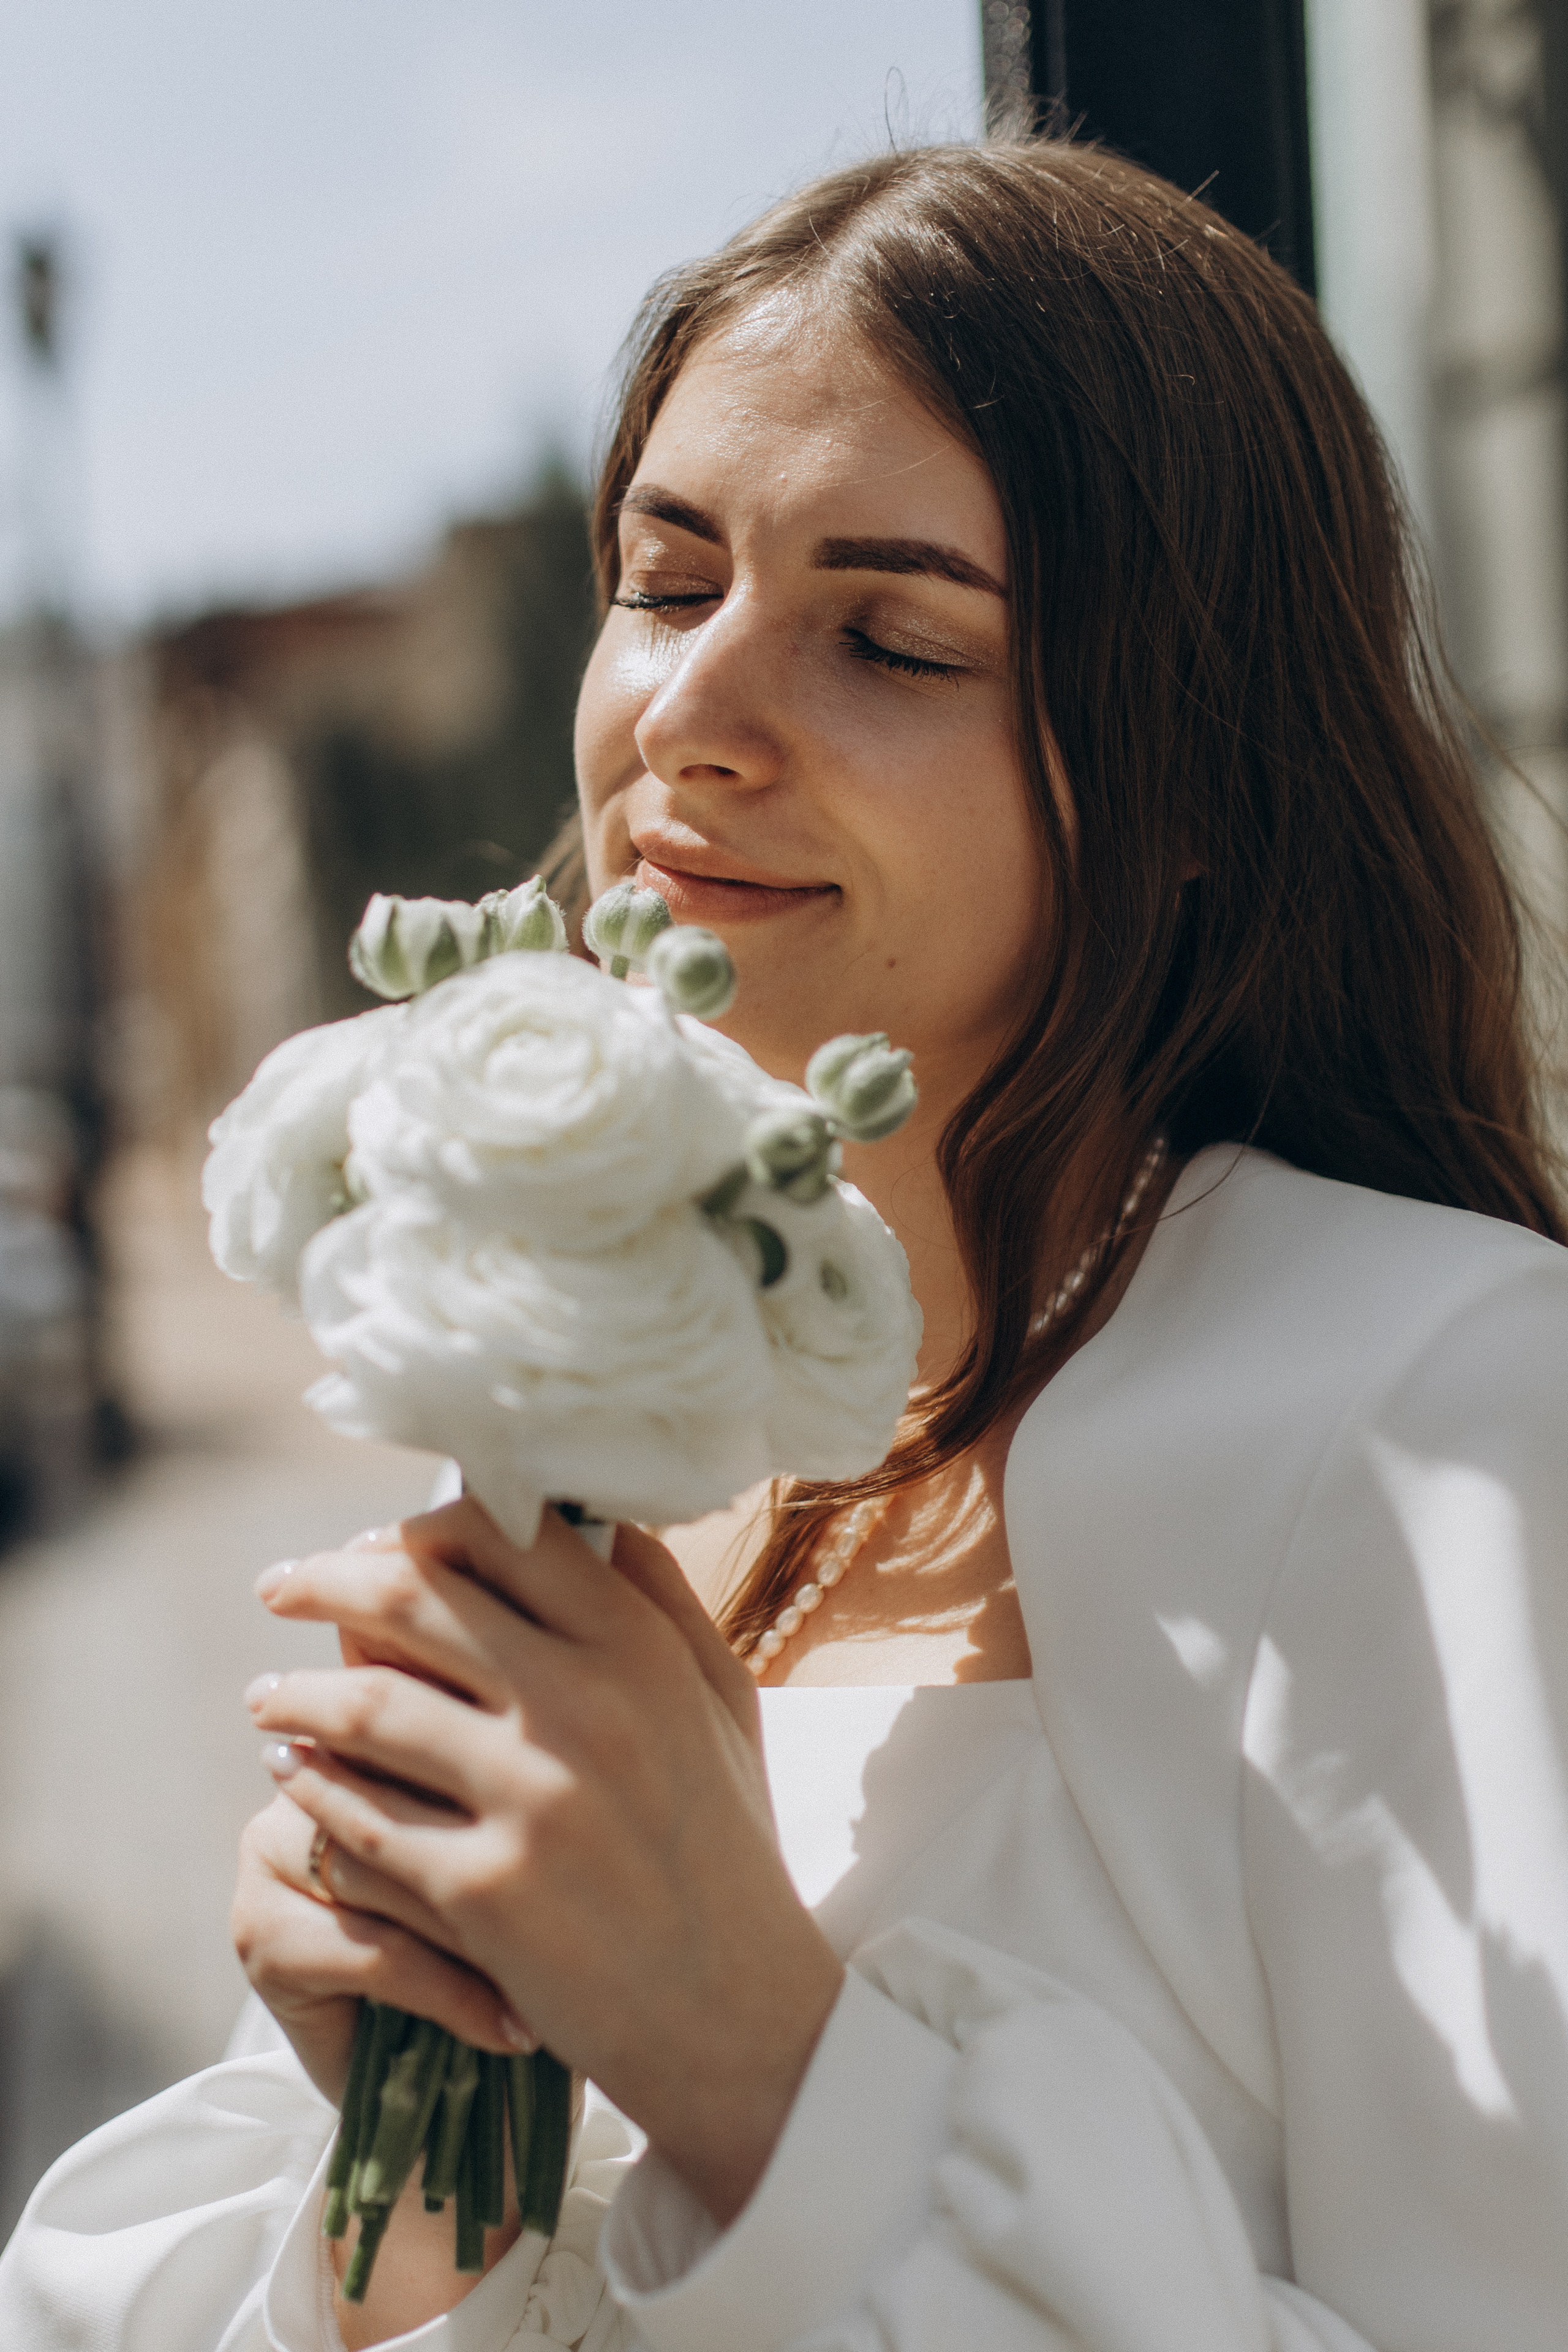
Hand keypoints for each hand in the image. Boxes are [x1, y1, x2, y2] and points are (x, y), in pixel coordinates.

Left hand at [246, 1498, 844, 2224]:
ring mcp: (531, 1800)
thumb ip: (656, 1596)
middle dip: (324, 1580)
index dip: (421, 1523)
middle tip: (278, 1587)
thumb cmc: (721, 1842)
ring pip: (364, 1703)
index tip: (372, 1541)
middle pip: (413, 1595)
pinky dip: (313, 1784)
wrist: (736, 2014)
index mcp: (640, 1648)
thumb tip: (574, 1515)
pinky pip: (360, 1816)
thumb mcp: (720, 1701)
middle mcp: (586, 1707)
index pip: (504, 1532)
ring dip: (296, 1690)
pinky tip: (292, 1772)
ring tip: (268, 1695)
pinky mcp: (482, 1893)